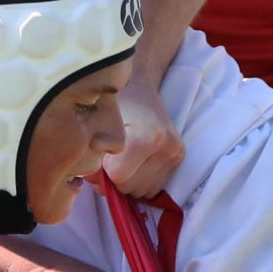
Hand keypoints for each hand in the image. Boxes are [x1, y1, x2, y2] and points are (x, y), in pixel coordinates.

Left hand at [101, 69, 184, 197]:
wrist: (137, 80)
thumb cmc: (112, 101)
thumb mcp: (95, 126)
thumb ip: (93, 159)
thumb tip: (97, 186)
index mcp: (145, 138)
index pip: (118, 178)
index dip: (102, 172)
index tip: (98, 157)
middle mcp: (166, 147)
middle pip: (130, 188)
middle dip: (114, 179)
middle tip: (107, 159)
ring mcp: (175, 152)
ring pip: (143, 191)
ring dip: (127, 182)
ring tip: (121, 160)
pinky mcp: (179, 155)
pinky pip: (154, 186)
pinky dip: (140, 180)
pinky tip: (134, 164)